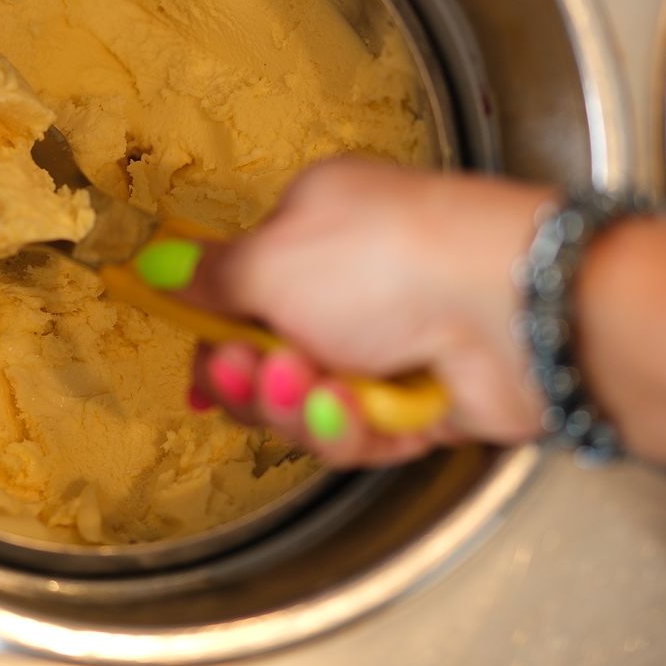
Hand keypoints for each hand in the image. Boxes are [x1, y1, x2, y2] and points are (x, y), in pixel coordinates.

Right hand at [181, 158, 551, 466]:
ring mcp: (390, 347)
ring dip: (303, 408)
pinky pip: (360, 438)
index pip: (242, 291)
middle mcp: (353, 285)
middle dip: (254, 381)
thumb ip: (208, 276)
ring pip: (309, 409)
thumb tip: (156, 264)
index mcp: (316, 227)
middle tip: (253, 372)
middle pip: (267, 362)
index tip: (203, 361)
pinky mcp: (422, 404)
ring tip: (324, 388)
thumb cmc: (388, 259)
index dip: (215, 336)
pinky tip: (364, 409)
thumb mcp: (272, 258)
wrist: (509, 309)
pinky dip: (355, 430)